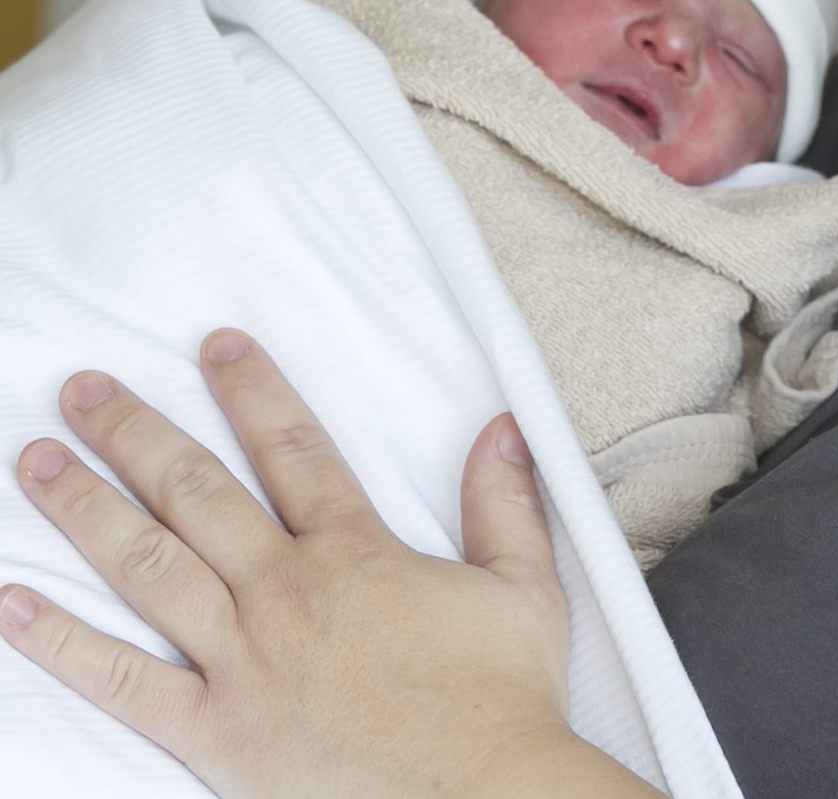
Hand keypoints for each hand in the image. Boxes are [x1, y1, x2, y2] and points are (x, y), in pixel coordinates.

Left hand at [0, 330, 621, 798]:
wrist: (483, 789)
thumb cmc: (503, 695)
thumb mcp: (524, 584)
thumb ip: (505, 501)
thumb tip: (503, 429)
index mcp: (356, 551)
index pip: (292, 448)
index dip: (251, 390)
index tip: (214, 346)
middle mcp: (286, 591)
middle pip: (196, 492)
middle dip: (135, 432)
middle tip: (85, 389)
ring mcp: (243, 659)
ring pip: (148, 566)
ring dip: (86, 508)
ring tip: (37, 460)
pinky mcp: (215, 729)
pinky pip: (121, 679)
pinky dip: (61, 642)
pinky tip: (16, 603)